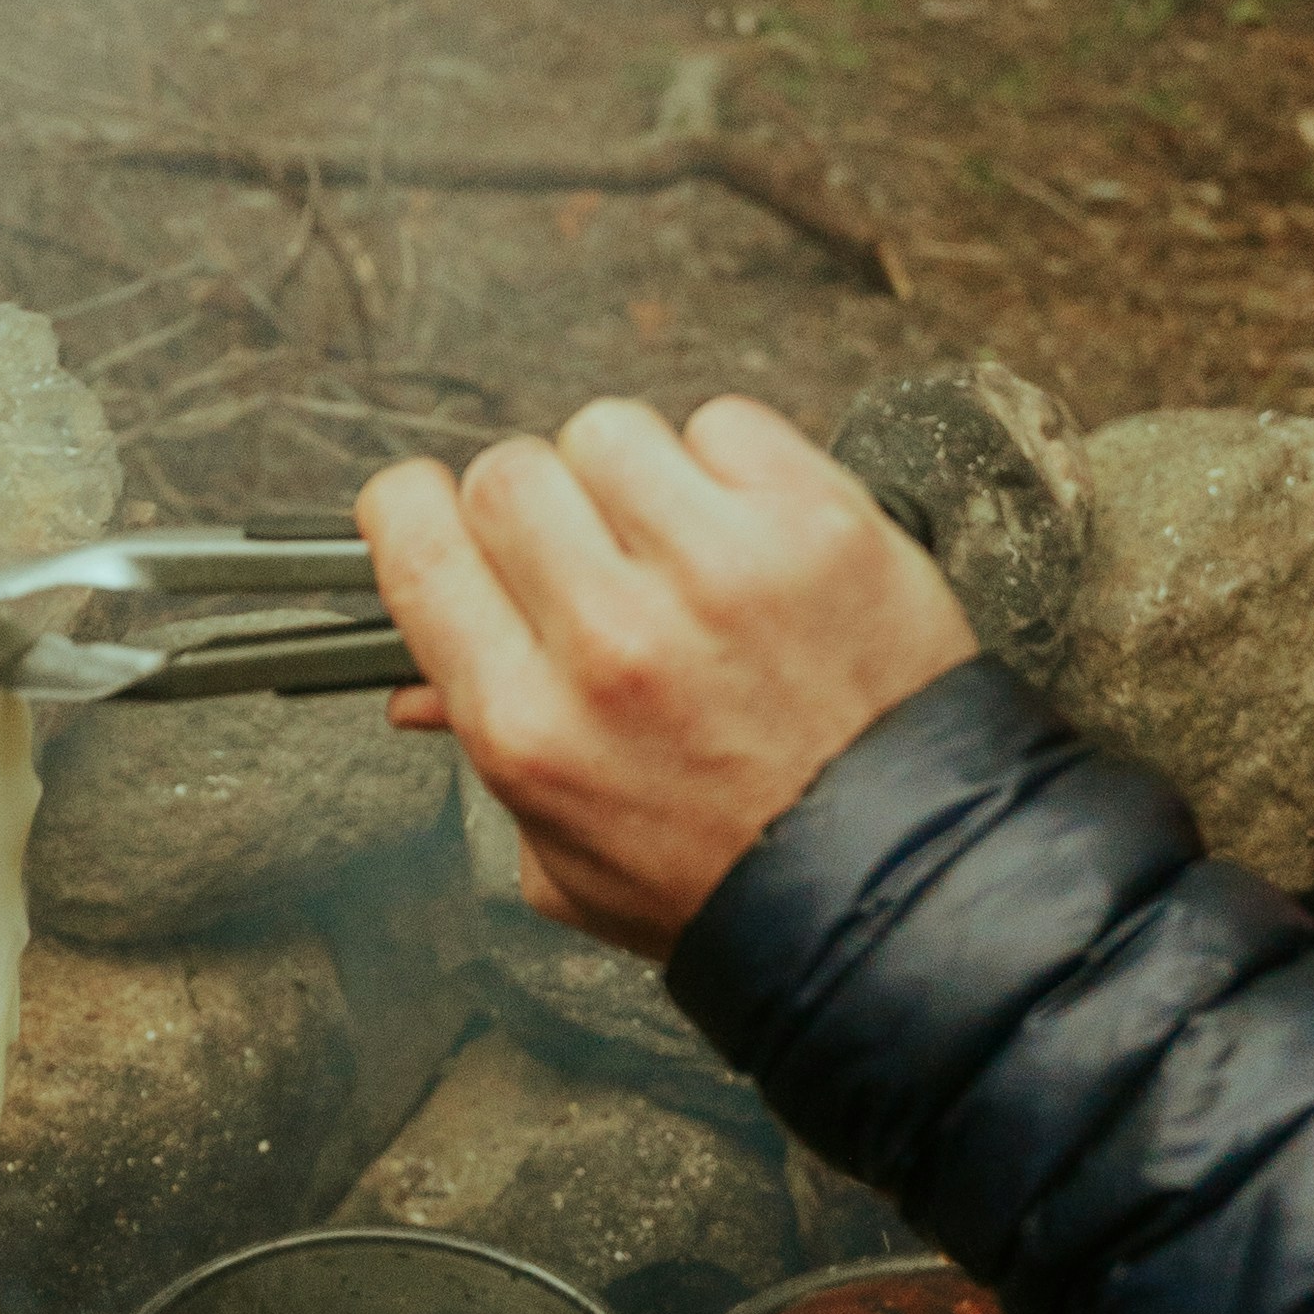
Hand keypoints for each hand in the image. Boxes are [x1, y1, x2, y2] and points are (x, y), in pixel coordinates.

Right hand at [360, 394, 974, 955]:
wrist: (901, 888)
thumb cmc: (737, 880)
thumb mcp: (569, 855)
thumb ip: (488, 753)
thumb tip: (422, 683)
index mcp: (532, 726)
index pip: (415, 538)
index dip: (412, 512)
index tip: (434, 515)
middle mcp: (615, 640)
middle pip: (507, 474)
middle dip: (530, 505)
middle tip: (579, 557)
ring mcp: (720, 572)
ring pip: (610, 432)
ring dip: (629, 479)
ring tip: (674, 550)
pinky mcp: (817, 523)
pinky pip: (724, 425)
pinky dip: (728, 465)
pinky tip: (746, 537)